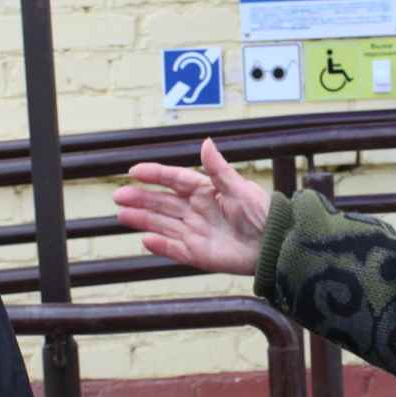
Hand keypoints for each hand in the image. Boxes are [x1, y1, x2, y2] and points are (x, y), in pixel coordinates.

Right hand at [113, 138, 271, 275]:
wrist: (276, 245)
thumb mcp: (240, 188)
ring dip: (143, 219)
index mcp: (207, 191)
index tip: (134, 170)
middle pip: (163, 202)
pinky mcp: (199, 254)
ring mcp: (196, 232)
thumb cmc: (264, 214)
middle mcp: (197, 210)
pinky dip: (160, 246)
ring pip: (163, 224)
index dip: (155, 174)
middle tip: (120, 195)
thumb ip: (219, 169)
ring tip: (122, 214)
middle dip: (141, 198)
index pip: (175, 180)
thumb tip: (206, 143)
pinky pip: (174, 249)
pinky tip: (145, 239)